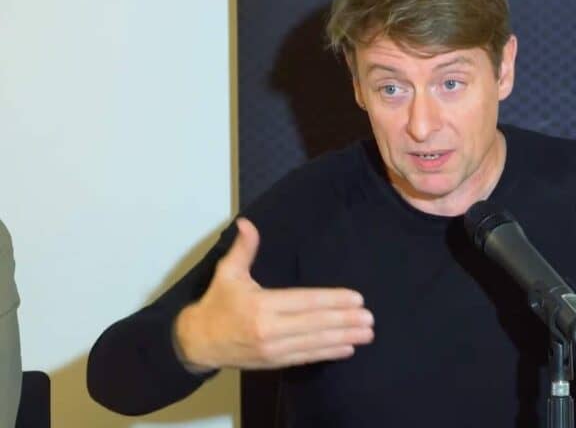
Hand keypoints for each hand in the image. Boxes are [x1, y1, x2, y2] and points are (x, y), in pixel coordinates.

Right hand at [174, 217, 373, 371]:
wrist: (197, 342)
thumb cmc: (217, 304)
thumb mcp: (227, 273)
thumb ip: (243, 249)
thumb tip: (247, 223)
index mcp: (261, 305)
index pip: (304, 301)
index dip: (332, 300)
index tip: (356, 299)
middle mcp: (269, 329)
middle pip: (315, 324)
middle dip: (345, 321)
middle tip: (369, 318)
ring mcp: (273, 348)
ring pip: (314, 343)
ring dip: (343, 338)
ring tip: (366, 334)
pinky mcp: (274, 362)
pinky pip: (305, 357)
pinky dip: (327, 354)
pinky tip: (347, 349)